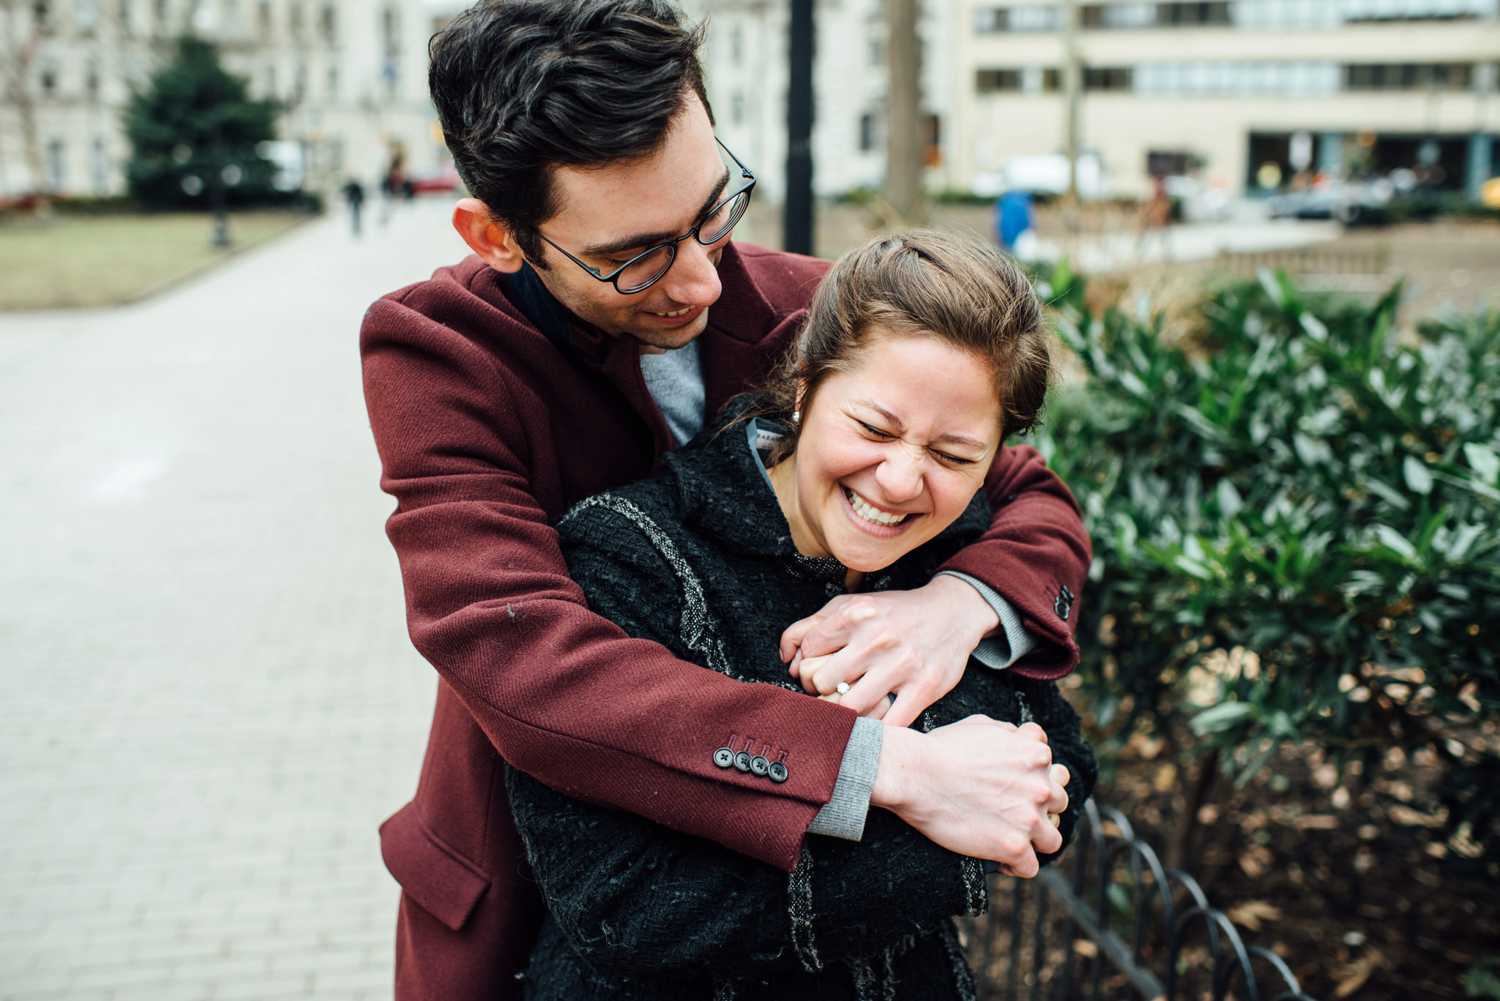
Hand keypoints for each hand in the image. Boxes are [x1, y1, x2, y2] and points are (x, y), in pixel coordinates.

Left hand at [779, 576, 998, 726]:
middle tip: (830, 691)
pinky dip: (874, 729)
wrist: (952, 613)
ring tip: (847, 705)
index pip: (807, 650)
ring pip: (849, 707)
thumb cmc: (896, 612)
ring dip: (842, 712)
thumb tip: (787, 656)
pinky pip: (887, 724)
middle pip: (822, 681)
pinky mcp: (923, 689)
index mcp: (855, 614)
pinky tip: (872, 720)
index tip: (815, 670)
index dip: (805, 664)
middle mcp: (876, 638)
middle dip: (821, 690)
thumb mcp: (853, 604)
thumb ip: (813, 624)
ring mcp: (901, 665)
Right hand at [872, 717, 1064, 876]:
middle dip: (1039, 807)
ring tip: (1011, 839)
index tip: (1017, 787)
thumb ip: (1011, 733)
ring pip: (1052, 839)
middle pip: (1057, 803)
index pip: (1054, 769)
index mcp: (1036, 754)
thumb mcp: (982, 724)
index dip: (1035, 778)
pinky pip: (1030, 867)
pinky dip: (1015, 866)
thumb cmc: (941, 747)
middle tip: (1013, 812)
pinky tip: (999, 860)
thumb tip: (1021, 738)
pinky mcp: (1013, 847)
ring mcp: (1029, 819)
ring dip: (1034, 840)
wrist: (916, 774)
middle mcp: (1041, 786)